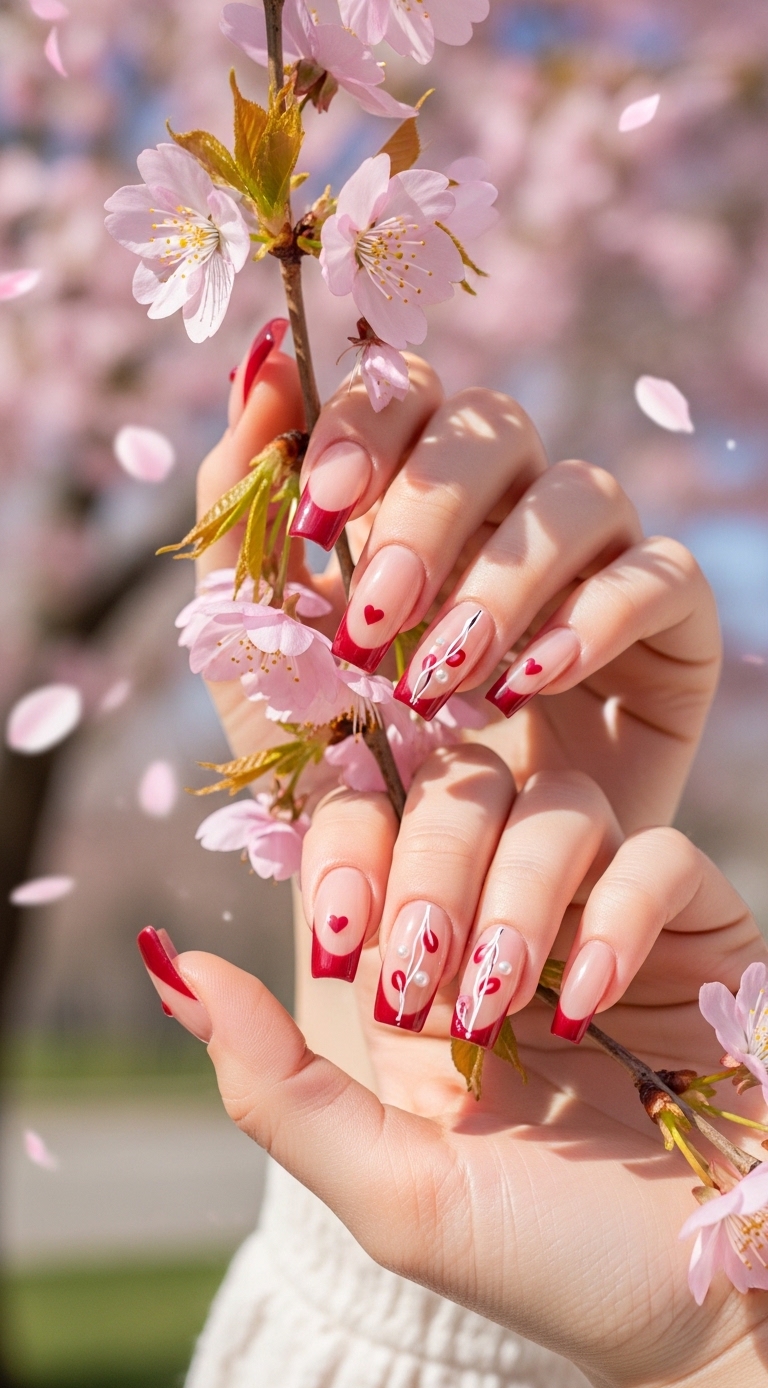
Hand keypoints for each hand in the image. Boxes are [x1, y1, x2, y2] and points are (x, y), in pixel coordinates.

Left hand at [140, 779, 767, 1387]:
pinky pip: (659, 854)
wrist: (694, 1310)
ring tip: (508, 1003)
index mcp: (422, 965)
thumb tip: (169, 964)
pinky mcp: (691, 929)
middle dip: (426, 872)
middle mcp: (508, 918)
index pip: (367, 821)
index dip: (347, 843)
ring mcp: (602, 916)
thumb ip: (275, 1082)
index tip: (345, 935)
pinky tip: (597, 999)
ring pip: (555, 805)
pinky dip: (619, 911)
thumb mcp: (386, 1184)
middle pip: (457, 791)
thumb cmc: (538, 1257)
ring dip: (515, 893)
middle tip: (423, 983)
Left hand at [197, 327, 719, 835]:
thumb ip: (243, 504)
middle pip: (495, 425)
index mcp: (412, 494)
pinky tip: (534, 681)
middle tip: (375, 622)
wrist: (424, 883)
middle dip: (428, 513)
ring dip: (503, 579)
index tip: (321, 507)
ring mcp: (596, 558)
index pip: (408, 390)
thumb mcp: (261, 640)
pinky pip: (660, 574)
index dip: (368, 423)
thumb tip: (265, 359)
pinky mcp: (670, 625)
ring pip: (582, 492)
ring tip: (444, 678)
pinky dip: (597, 617)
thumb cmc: (338, 760)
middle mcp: (510, 508)